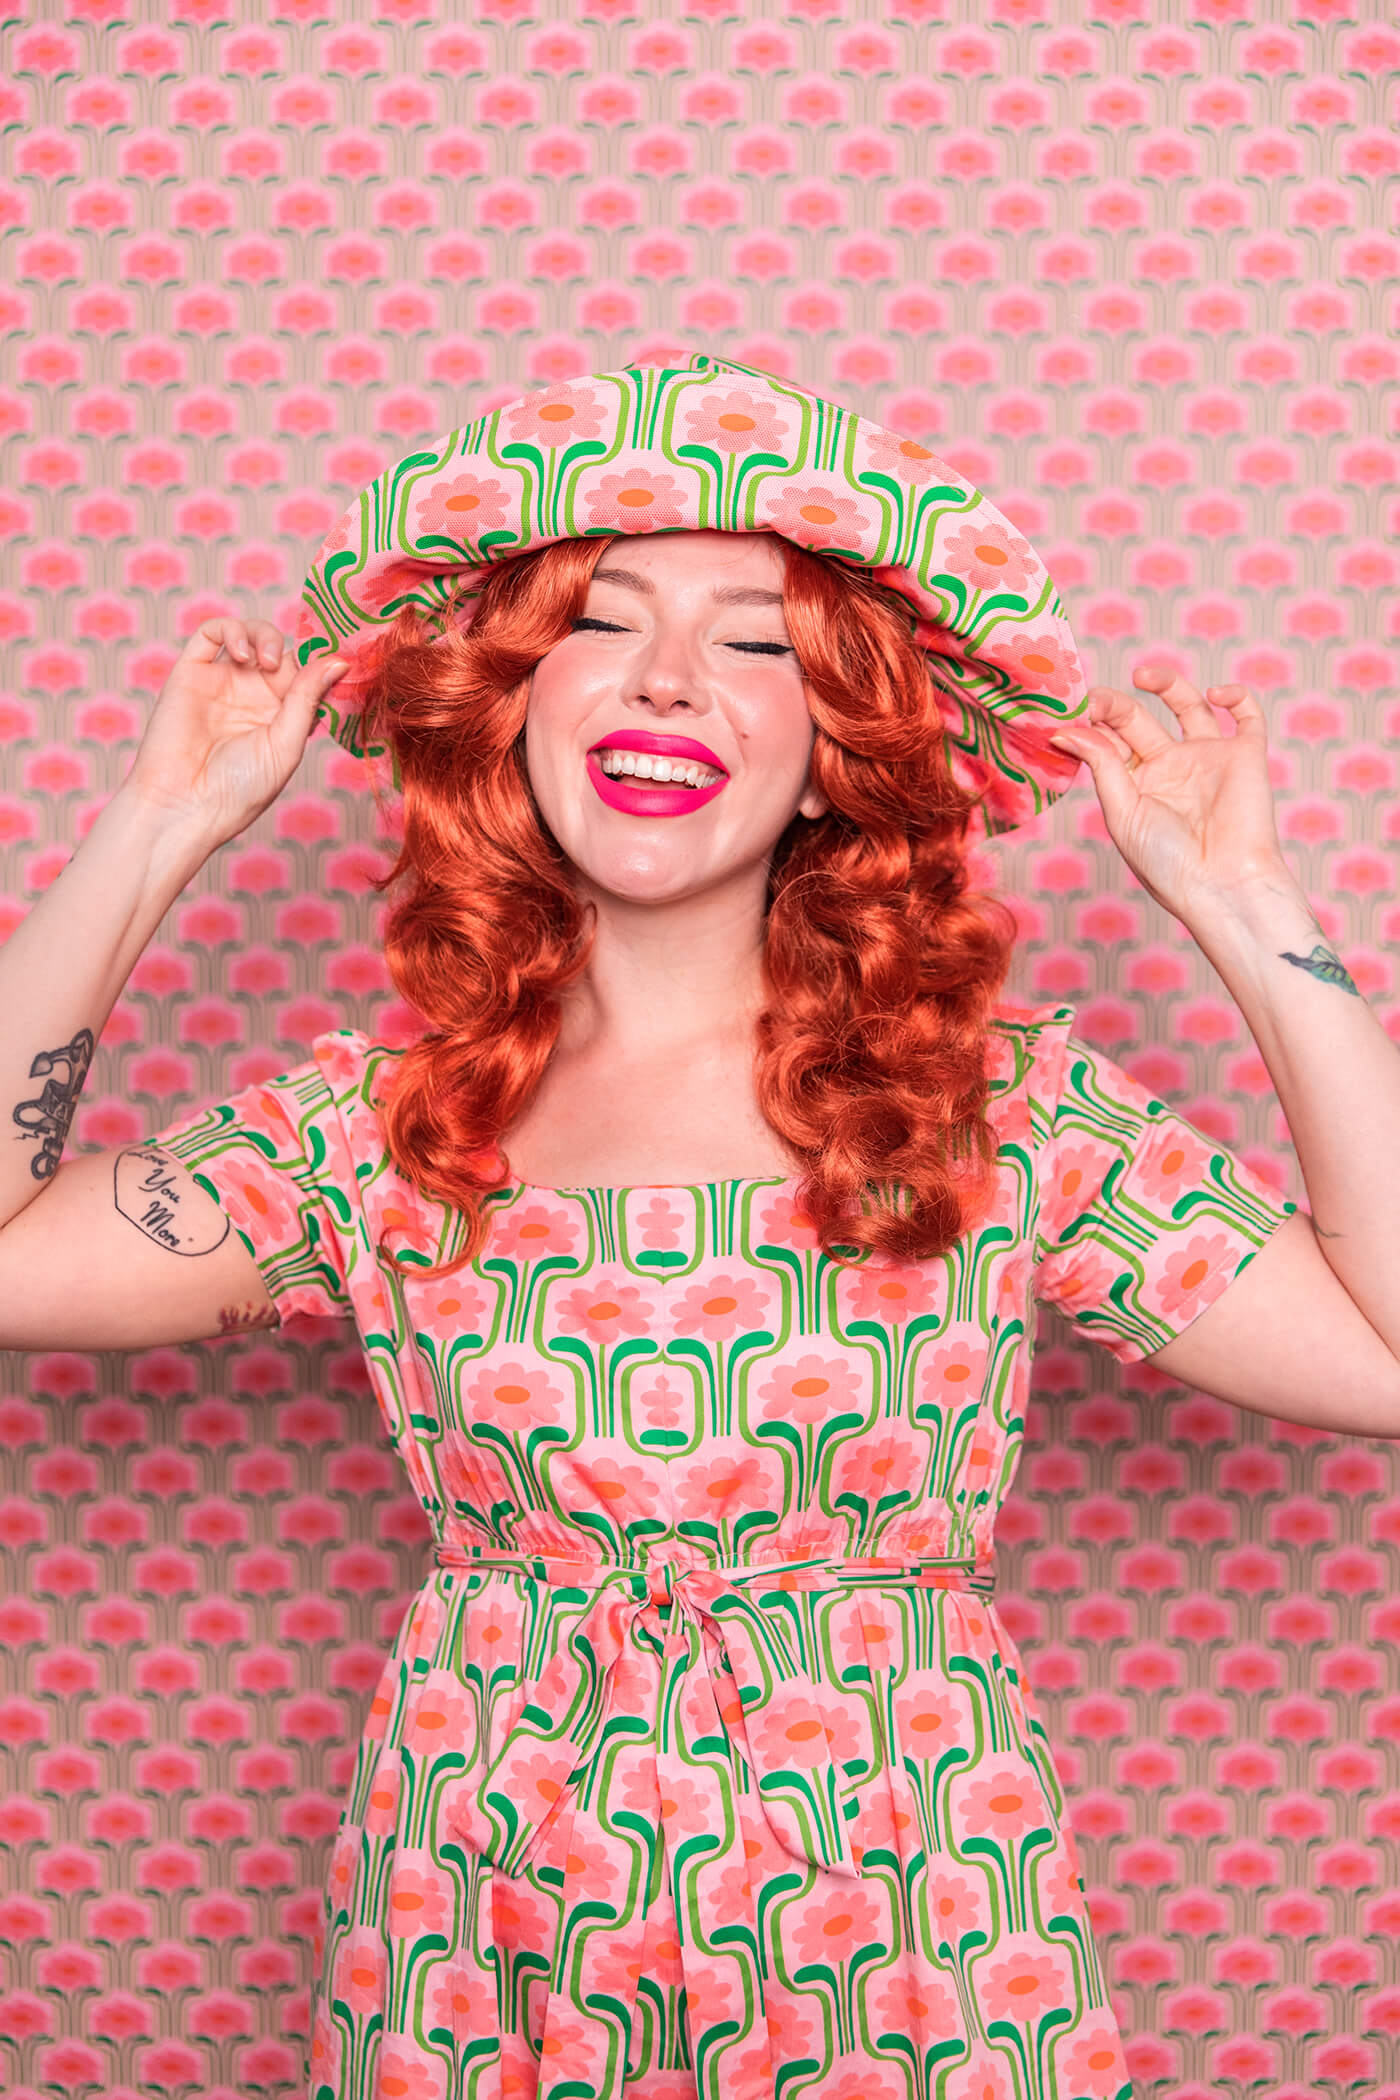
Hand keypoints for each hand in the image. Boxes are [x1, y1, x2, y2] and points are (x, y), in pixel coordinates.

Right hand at [124, 618, 347, 844]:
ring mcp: (222, 682)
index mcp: (282, 717)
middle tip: (287, 668)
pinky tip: (242, 654)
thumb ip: (308, 699)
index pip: (307, 675)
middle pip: (282, 650)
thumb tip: (339, 661)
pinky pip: (210, 634)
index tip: (334, 663)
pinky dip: (231, 630)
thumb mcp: (286, 745)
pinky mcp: (191, 673)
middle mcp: (253, 697)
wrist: (184, 806)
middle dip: (292, 649)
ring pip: (249, 635)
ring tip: (266, 661)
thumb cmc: (239, 790)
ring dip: (264, 636)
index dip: (320, 664)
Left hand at [1047, 666, 1293, 922]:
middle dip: (1115, 704)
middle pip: (1137, 718)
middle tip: (1096, 697)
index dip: (1089, 722)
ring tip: (1143, 676)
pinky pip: (1246, 715)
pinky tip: (1214, 695)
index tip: (1070, 712)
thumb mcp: (1123, 812)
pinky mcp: (1245, 755)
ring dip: (1166, 683)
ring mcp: (1207, 757)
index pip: (1107, 739)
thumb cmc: (1167, 862)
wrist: (1223, 885)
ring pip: (1187, 704)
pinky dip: (1235, 695)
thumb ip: (1101, 765)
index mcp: (1134, 783)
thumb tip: (1064, 729)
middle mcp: (1169, 766)